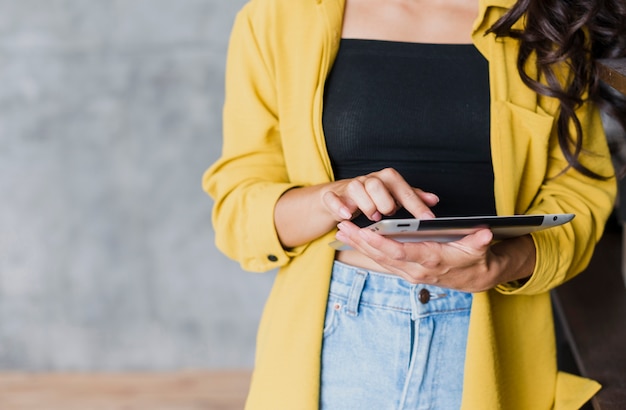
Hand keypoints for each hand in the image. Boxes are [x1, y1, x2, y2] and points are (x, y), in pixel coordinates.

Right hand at [321, 168, 439, 221]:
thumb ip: (413, 198)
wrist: (343, 196)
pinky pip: (333, 197)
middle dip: (384, 201)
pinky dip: (339, 206)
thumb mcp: (395, 197)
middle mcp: (369, 180)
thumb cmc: (374, 197)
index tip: (427, 219)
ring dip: (365, 205)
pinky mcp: (333, 195)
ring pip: (356, 187)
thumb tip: (434, 200)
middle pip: (376, 183)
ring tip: (373, 217)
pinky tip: (347, 216)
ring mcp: (350, 186)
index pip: (403, 188)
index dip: (416, 204)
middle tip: (388, 214)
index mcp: (386, 179)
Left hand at [336, 220, 521, 291]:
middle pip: (382, 256)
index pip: (400, 252)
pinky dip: (365, 250)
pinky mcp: (404, 271)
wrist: (475, 279)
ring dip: (358, 245)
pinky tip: (353, 239)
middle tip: (342, 226)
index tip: (365, 232)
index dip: (381, 243)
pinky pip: (381, 261)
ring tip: (341, 230)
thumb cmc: (475, 259)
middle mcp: (415, 270)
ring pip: (378, 259)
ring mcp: (408, 272)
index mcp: (430, 260)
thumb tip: (484, 233)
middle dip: (361, 241)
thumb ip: (479, 241)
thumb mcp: (479, 249)